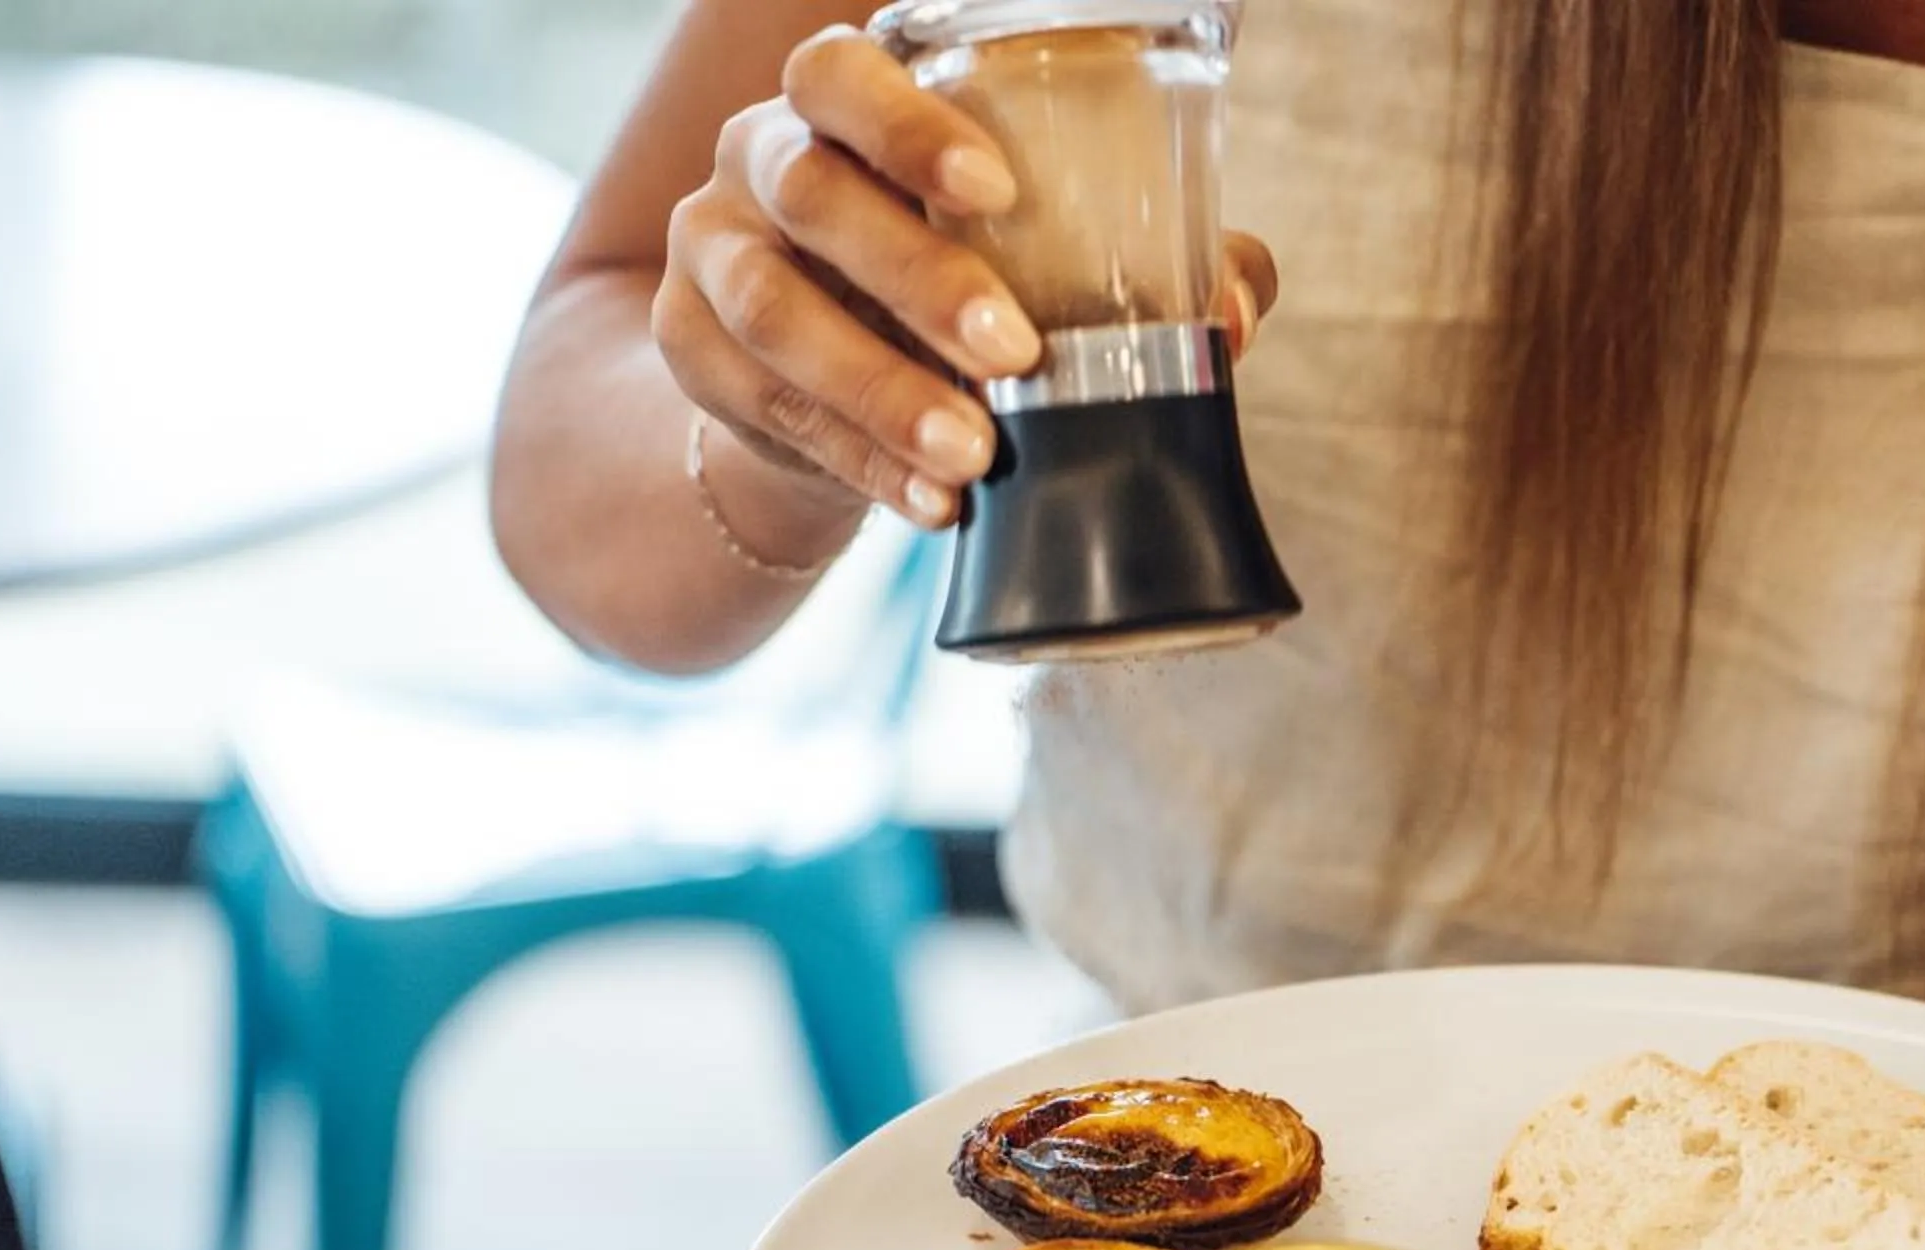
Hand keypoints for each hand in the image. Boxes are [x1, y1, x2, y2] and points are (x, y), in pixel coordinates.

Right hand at [654, 25, 1276, 540]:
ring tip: (973, 455)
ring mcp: (711, 251)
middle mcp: (760, 159)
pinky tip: (929, 500)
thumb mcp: (1048, 264)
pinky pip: (761, 405)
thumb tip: (1235, 313)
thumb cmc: (964, 287)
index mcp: (845, 108)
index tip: (998, 191)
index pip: (842, 73)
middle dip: (917, 277)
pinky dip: (856, 459)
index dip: (908, 123)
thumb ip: (1153, 267)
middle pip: (813, 191)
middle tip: (1015, 354)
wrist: (837, 386)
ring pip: (770, 310)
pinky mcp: (689, 349)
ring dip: (880, 389)